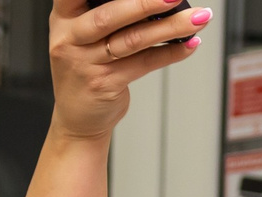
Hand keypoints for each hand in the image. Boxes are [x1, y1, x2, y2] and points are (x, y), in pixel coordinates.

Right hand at [50, 0, 208, 139]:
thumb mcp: (82, 36)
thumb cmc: (85, 69)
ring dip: (170, 27)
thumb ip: (109, 14)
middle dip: (145, 3)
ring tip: (198, 18)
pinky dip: (172, 52)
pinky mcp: (104, 84)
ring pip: (132, 40)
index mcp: (64, 19)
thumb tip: (159, 0)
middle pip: (108, 16)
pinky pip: (144, 63)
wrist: (77, 119)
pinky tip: (189, 43)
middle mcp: (69, 39)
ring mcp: (84, 64)